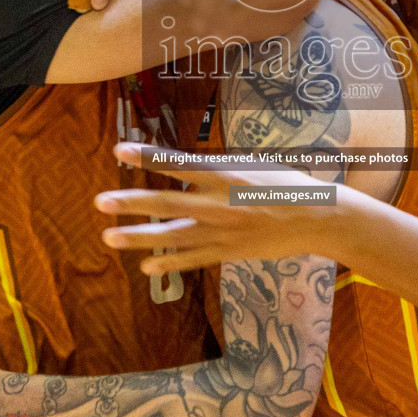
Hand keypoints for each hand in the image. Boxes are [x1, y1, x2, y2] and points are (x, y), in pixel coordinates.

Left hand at [96, 142, 356, 273]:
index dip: (148, 156)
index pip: (178, 163)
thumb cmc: (284, 184)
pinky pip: (193, 258)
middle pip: (166, 202)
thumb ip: (216, 169)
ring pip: (172, 235)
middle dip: (131, 203)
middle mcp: (219, 203)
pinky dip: (170, 262)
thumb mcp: (250, 165)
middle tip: (100, 202)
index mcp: (225, 174)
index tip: (119, 150)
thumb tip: (184, 168)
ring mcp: (222, 230)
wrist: (317, 217)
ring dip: (139, 237)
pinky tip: (146, 266)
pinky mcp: (228, 251)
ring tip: (109, 237)